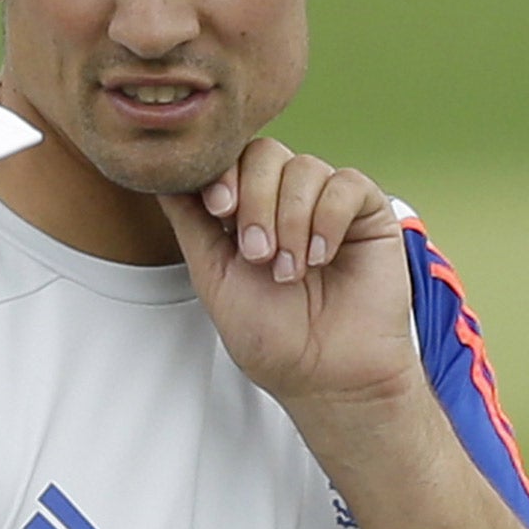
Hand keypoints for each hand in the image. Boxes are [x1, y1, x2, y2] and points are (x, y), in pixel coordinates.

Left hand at [157, 137, 420, 406]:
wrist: (326, 375)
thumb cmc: (271, 336)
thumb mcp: (213, 276)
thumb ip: (189, 222)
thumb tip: (160, 175)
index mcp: (246, 210)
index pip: (230, 159)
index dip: (222, 173)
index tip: (219, 209)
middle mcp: (286, 199)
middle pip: (265, 153)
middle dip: (255, 200)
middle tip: (256, 254)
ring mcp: (327, 202)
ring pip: (304, 167)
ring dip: (291, 219)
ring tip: (290, 271)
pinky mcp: (368, 212)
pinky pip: (347, 184)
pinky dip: (328, 218)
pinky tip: (322, 258)